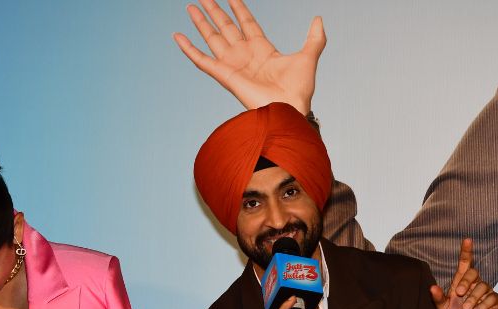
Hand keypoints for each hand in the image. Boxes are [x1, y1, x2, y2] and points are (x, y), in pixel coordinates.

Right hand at [173, 0, 325, 113]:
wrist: (288, 108)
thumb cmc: (299, 90)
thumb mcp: (309, 56)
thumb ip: (315, 38)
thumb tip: (319, 19)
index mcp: (263, 50)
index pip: (247, 23)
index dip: (239, 9)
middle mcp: (245, 56)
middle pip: (226, 28)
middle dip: (215, 12)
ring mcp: (233, 65)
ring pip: (212, 38)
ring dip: (201, 23)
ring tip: (190, 7)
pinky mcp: (224, 75)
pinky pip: (202, 60)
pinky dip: (189, 49)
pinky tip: (178, 36)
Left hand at [430, 238, 497, 308]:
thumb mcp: (443, 308)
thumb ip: (438, 298)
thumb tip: (431, 287)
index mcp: (460, 282)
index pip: (465, 263)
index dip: (466, 251)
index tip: (467, 240)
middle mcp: (474, 283)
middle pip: (474, 273)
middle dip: (466, 282)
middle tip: (459, 294)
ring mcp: (485, 291)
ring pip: (483, 286)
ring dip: (473, 297)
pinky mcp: (493, 300)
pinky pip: (491, 297)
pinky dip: (482, 305)